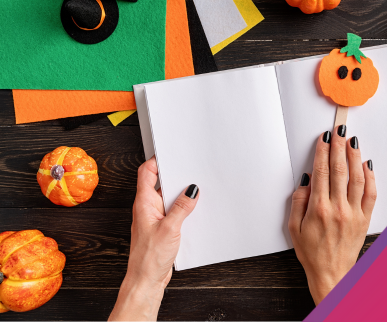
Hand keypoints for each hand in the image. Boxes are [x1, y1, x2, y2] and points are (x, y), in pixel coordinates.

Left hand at [109, 157, 198, 320]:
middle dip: (174, 176)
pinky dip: (183, 208)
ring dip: (180, 194)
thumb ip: (182, 207)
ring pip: (168, 197)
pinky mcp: (162, 227)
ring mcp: (155, 217)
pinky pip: (173, 211)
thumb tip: (191, 190)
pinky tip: (193, 211)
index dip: (157, 160)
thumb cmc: (149, 258)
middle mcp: (148, 207)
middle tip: (189, 171)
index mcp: (144, 203)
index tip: (171, 154)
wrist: (146, 280)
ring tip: (195, 192)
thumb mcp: (170, 228)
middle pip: (159, 182)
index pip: (146, 172)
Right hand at [289, 125, 376, 304]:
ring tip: (351, 141)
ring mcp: (354, 213)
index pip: (321, 172)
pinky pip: (370, 193)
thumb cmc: (311, 252)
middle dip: (338, 147)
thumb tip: (307, 180)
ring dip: (354, 157)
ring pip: (356, 178)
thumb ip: (298, 201)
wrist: (331, 273)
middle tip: (338, 131)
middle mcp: (338, 208)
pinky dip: (370, 177)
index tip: (322, 139)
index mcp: (318, 208)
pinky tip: (366, 165)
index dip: (322, 152)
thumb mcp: (294, 227)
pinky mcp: (365, 218)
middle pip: (339, 170)